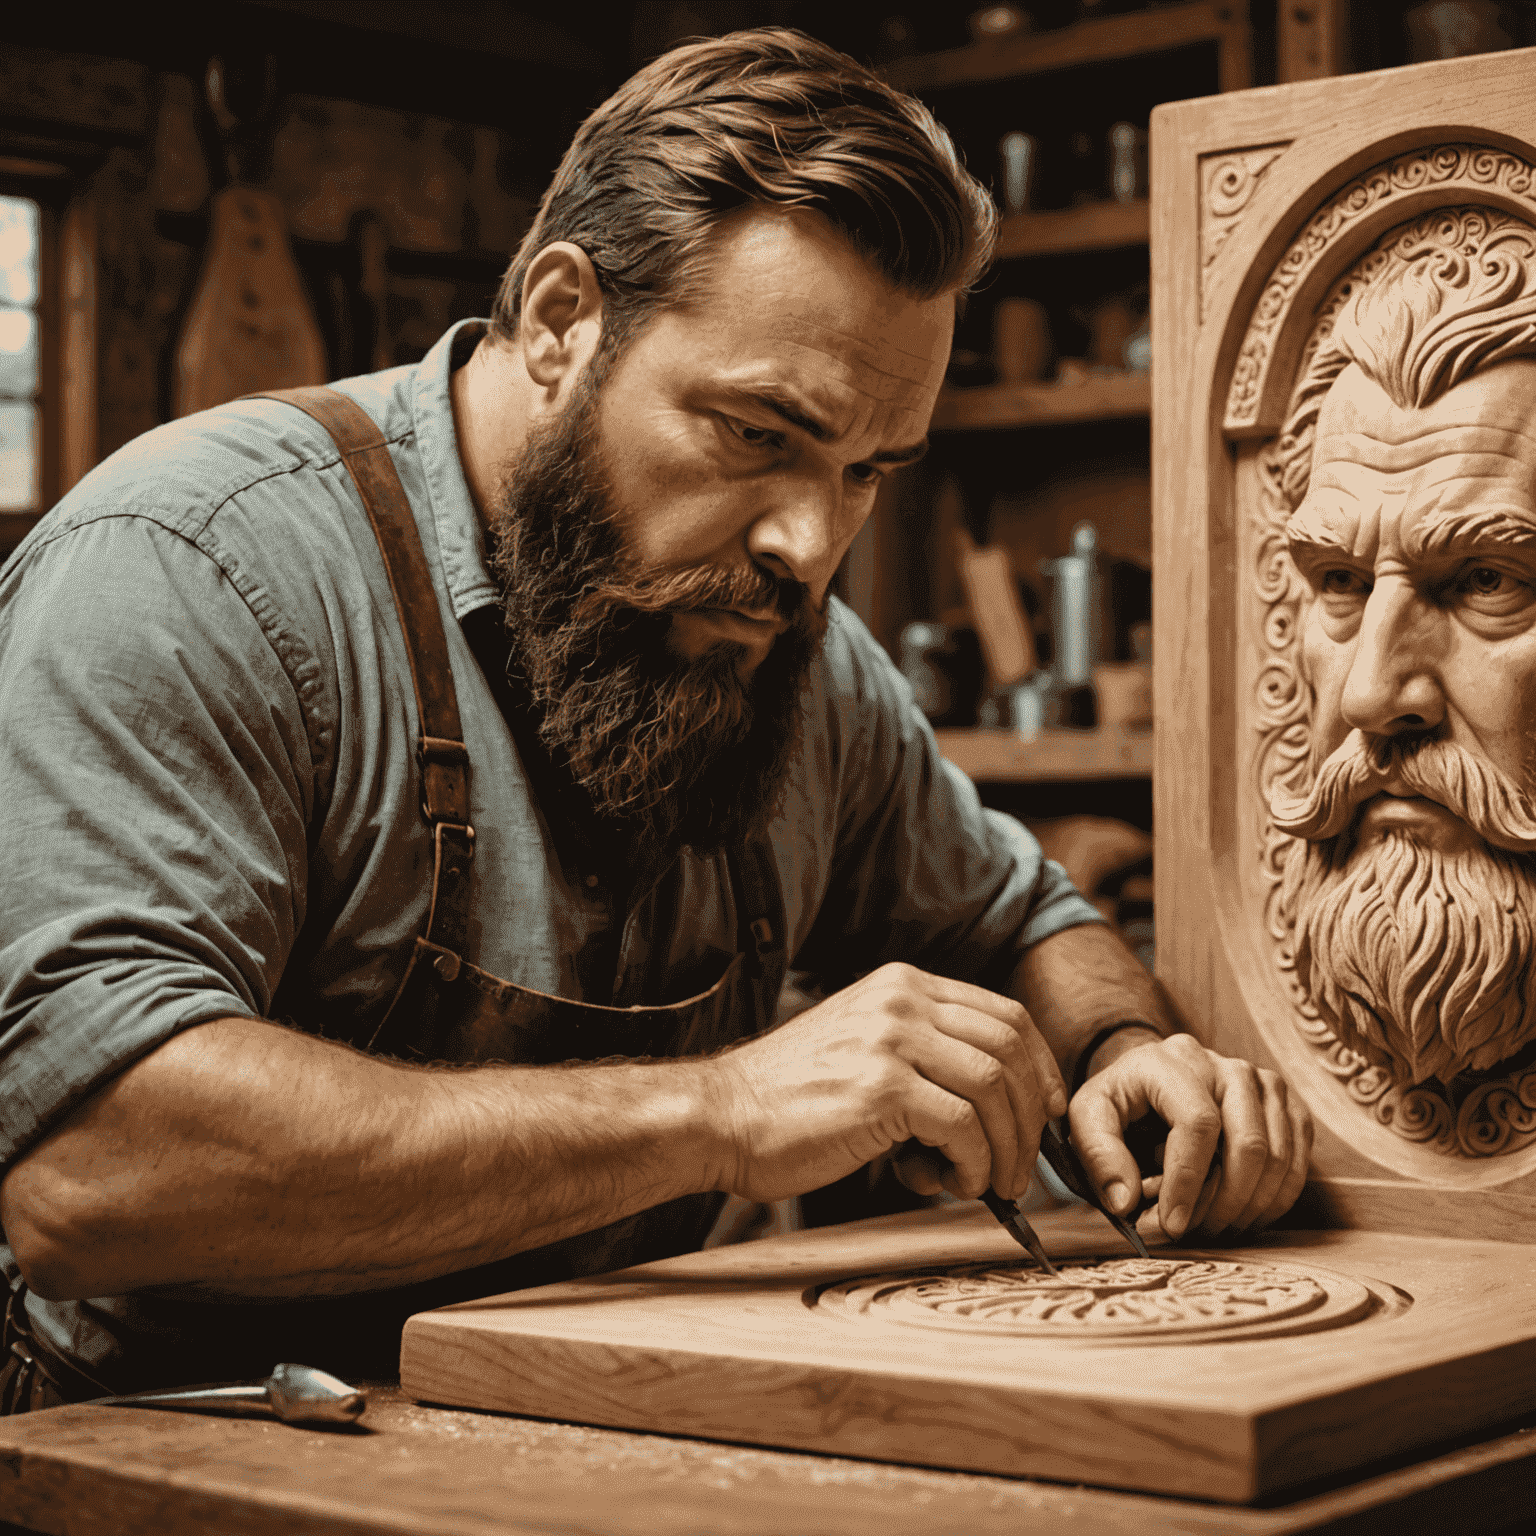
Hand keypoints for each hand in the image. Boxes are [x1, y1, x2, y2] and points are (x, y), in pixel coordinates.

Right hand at [704, 963, 1066, 1204]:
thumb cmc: (789, 1101)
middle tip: (1024, 1165)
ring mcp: (892, 1040)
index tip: (1047, 1112)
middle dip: (1032, 1115)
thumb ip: (923, 1058)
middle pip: (1012, 1047)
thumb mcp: (864, 1049)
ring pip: (997, 1087)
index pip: (1004, 1015)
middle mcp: (902, 1001)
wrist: (721, 1117)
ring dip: (1008, 1147)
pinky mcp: (882, 1088)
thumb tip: (994, 1109)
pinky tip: (954, 1183)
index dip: (1040, 1067)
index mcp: (902, 986)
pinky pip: (964, 1126)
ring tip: (989, 1184)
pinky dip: (975, 1163)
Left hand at [1068, 1034, 1311, 1241]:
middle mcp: (1223, 1063)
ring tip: (1215, 1228)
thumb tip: (1126, 1202)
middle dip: (1223, 1202)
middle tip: (1196, 1234)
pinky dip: (1274, 1198)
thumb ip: (1098, 1154)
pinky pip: (1297, 1159)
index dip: (1187, 1181)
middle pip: (1248, 1143)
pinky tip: (1243, 1214)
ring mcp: (1260, 1081)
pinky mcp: (1283, 1103)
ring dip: (1249, 1206)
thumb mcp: (1088, 1118)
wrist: (1151, 1082)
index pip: (1198, 1123)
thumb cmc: (1120, 1104)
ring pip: (1278, 1156)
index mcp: (1170, 1060)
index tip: (1172, 1224)